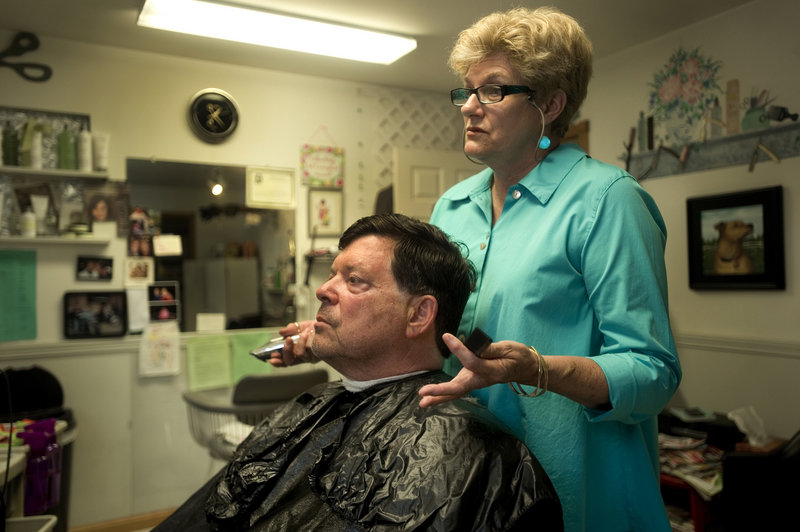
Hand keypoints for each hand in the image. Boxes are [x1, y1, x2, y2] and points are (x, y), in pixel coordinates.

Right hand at [269, 320, 318, 367]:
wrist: (330, 325)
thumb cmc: (315, 328)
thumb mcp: (300, 326)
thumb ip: (290, 329)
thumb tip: (281, 333)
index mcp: (295, 353)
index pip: (284, 361)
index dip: (277, 362)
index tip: (271, 358)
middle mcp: (303, 357)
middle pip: (290, 361)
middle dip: (286, 351)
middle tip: (287, 340)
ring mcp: (311, 357)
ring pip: (300, 354)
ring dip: (299, 342)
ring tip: (303, 332)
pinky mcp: (318, 354)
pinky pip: (310, 349)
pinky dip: (307, 339)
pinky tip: (309, 333)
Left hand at [418, 333, 536, 406]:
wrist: (525, 368)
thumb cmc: (518, 356)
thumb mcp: (509, 348)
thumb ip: (491, 349)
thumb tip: (474, 346)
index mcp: (492, 370)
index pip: (472, 361)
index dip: (459, 349)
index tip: (447, 336)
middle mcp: (482, 380)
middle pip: (459, 387)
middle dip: (440, 390)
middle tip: (424, 392)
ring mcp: (476, 383)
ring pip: (456, 392)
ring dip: (438, 397)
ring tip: (422, 402)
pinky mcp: (472, 381)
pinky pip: (456, 390)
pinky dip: (443, 395)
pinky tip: (429, 400)